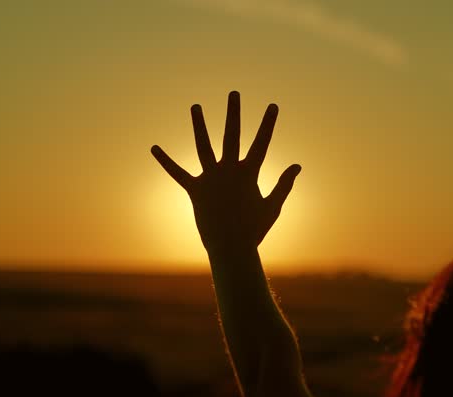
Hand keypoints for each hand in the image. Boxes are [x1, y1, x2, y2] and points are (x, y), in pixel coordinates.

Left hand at [151, 91, 301, 254]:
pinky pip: (178, 173)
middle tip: (234, 93)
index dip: (268, 124)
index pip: (262, 143)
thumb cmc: (255, 230)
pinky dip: (166, 161)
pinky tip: (154, 148)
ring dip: (199, 125)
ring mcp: (211, 179)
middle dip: (233, 113)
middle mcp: (229, 171)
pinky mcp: (195, 190)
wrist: (231, 248)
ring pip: (203, 146)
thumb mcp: (273, 206)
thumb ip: (284, 184)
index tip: (273, 105)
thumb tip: (297, 166)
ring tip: (195, 106)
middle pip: (231, 135)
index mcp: (249, 174)